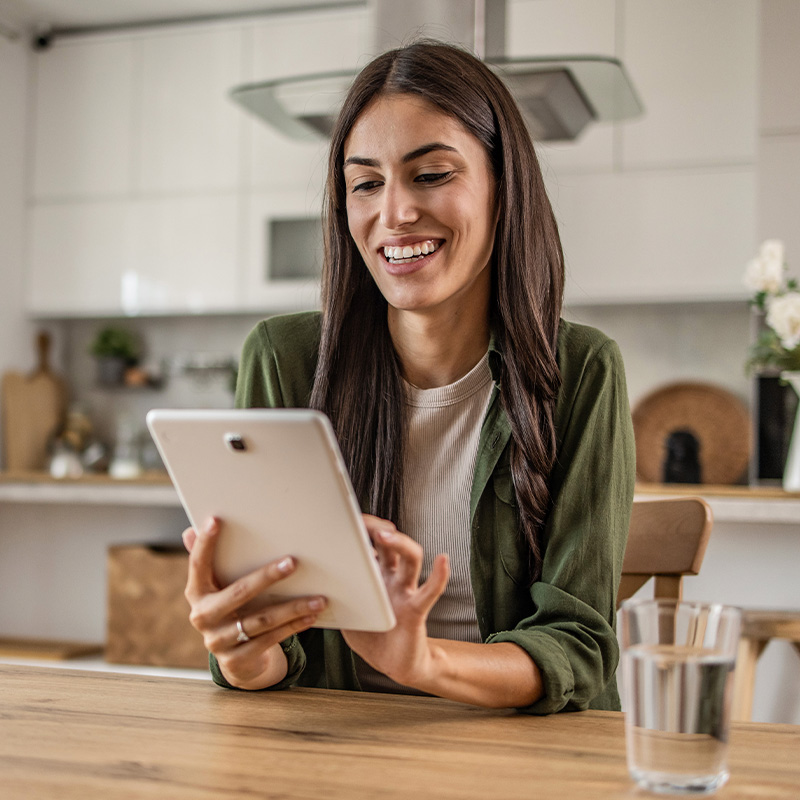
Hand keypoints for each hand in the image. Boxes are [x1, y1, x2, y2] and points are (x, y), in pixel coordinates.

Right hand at [182, 518, 326, 689]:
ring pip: (261, 620)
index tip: (215, 520)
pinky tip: (310, 616)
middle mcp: (203, 616)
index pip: (198, 564)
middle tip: (293, 562)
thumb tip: (190, 530)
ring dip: (292, 608)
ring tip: (318, 598)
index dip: (205, 543)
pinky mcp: (236, 660)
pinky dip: (293, 627)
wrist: (236, 659)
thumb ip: (209, 561)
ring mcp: (218, 641)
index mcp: (196, 592)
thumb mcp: (219, 587)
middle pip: (238, 592)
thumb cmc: (232, 609)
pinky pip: (270, 640)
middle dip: (268, 576)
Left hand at [342, 515, 449, 689]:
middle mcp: (392, 579)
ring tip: (387, 536)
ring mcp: (405, 592)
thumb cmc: (371, 638)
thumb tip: (307, 586)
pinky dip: (439, 576)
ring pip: (410, 559)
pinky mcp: (416, 611)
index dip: (362, 530)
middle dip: (378, 529)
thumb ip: (334, 599)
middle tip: (363, 521)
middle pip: (390, 544)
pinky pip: (429, 591)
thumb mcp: (346, 615)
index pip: (371, 545)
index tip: (346, 519)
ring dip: (400, 544)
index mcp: (375, 577)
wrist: (394, 666)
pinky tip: (442, 561)